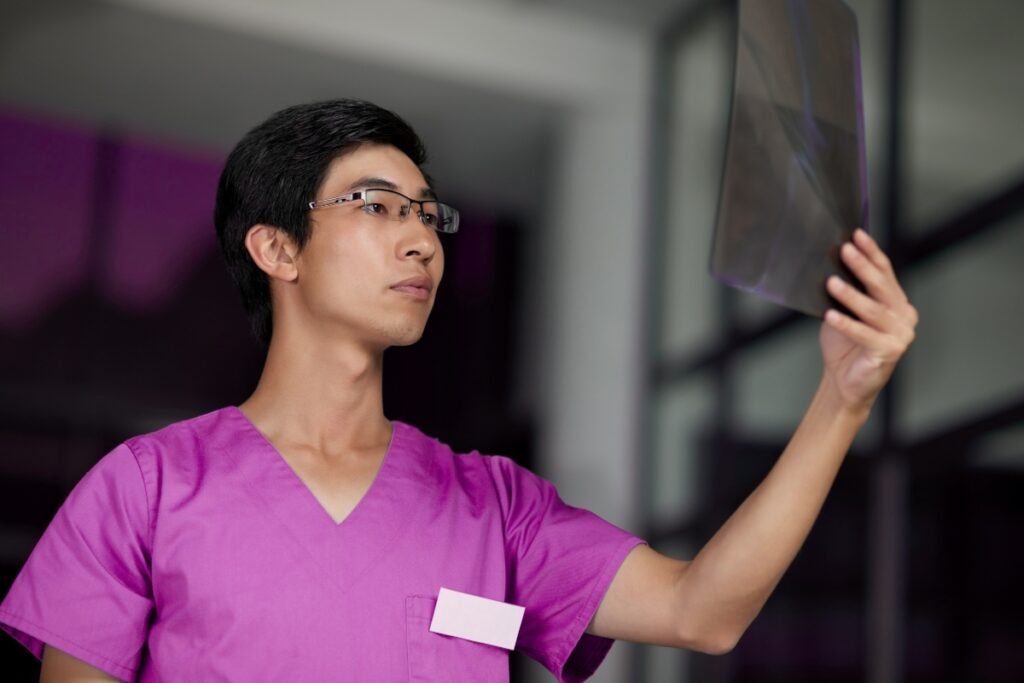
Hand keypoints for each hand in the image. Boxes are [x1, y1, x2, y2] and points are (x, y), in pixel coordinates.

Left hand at [820, 229, 917, 412]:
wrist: (844, 381)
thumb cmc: (844, 344)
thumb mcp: (845, 311)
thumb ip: (847, 290)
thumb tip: (832, 263)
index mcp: (897, 302)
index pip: (885, 271)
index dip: (871, 252)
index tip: (856, 235)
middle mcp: (904, 315)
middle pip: (881, 287)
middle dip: (862, 266)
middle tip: (844, 250)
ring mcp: (900, 334)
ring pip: (873, 310)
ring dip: (851, 295)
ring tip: (831, 283)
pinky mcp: (890, 351)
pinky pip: (865, 334)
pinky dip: (847, 324)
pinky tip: (831, 315)